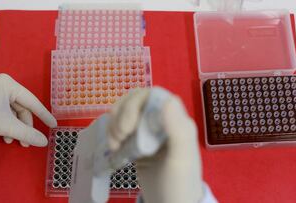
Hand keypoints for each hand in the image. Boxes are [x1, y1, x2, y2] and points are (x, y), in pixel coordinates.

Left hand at [0, 73, 56, 146]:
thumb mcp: (6, 126)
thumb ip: (28, 134)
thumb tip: (44, 141)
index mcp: (8, 83)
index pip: (32, 101)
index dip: (44, 115)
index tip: (53, 125)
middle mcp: (2, 83)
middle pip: (22, 108)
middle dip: (24, 126)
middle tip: (28, 141)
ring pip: (13, 111)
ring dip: (15, 127)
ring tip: (12, 140)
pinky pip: (3, 111)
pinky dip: (6, 124)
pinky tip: (4, 135)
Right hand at [107, 88, 203, 202]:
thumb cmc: (179, 183)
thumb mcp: (181, 158)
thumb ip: (178, 129)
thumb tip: (169, 99)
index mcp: (176, 120)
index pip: (152, 96)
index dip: (135, 104)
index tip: (128, 127)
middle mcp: (162, 122)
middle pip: (136, 101)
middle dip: (122, 115)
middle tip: (120, 137)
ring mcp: (148, 132)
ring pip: (126, 113)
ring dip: (115, 124)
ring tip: (115, 145)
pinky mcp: (138, 143)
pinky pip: (121, 128)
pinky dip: (113, 134)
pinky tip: (114, 148)